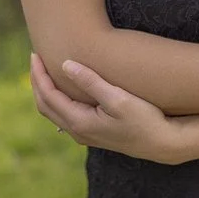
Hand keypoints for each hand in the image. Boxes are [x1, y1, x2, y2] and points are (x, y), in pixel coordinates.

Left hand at [29, 52, 183, 163]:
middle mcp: (77, 131)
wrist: (162, 143)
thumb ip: (91, 82)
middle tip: (35, 58)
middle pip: (45, 105)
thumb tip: (66, 65)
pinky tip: (64, 88)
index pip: (48, 96)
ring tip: (45, 70)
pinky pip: (64, 115)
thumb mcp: (119, 98)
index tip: (36, 54)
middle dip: (37, 81)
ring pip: (53, 112)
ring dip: (45, 91)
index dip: (39, 74)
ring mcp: (85, 134)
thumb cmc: (144, 119)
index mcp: (80, 122)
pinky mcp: (93, 133)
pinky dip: (57, 99)